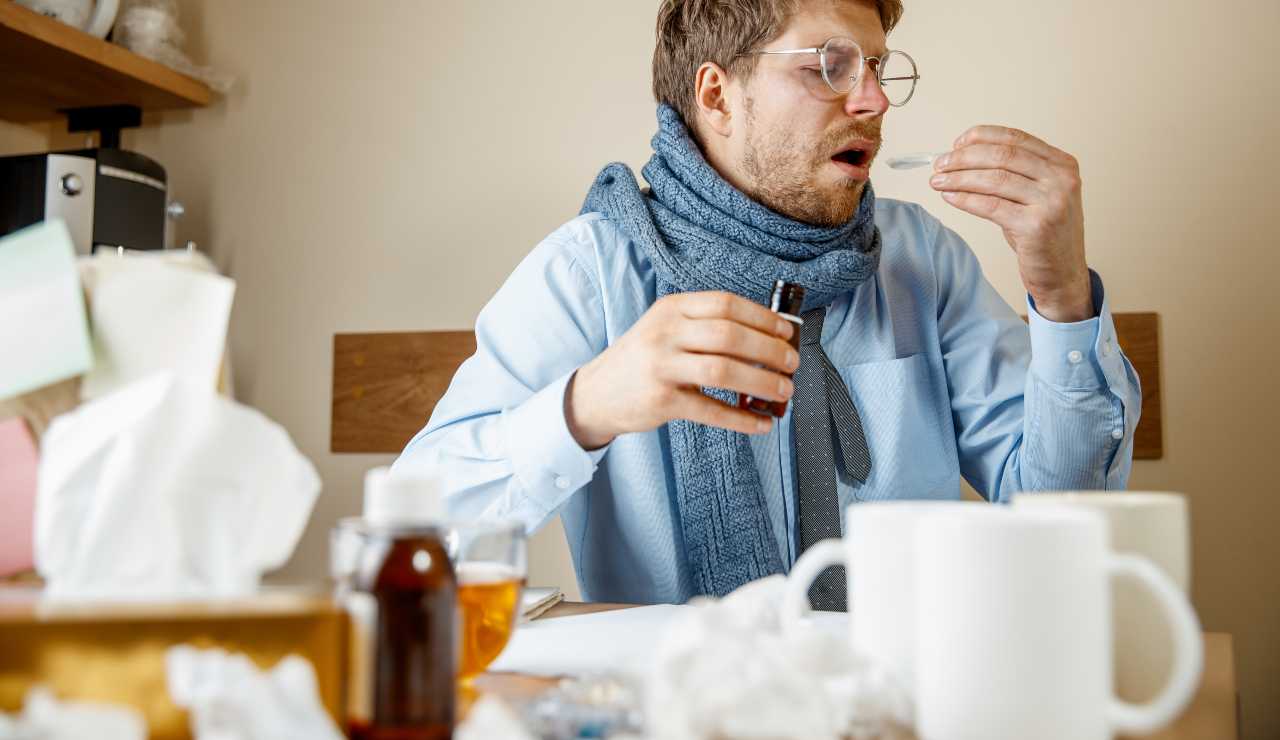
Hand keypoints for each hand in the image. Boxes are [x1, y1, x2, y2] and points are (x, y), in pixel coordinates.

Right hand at [566, 291, 797, 448]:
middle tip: (791, 363)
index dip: (763, 317)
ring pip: (724, 370)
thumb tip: (766, 339)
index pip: (726, 303)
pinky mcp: (661, 401)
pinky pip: (711, 410)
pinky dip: (741, 418)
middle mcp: (665, 333)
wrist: (596, 393)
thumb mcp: (665, 329)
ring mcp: (661, 367)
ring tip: (783, 391)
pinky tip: (760, 423)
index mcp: (672, 309)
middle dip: (769, 350)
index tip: (786, 332)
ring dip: (762, 382)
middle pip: (730, 335)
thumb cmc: (641, 360)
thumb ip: (705, 327)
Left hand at [930, 126, 1093, 321]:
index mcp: (1062, 164)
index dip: (981, 137)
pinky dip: (965, 199)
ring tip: (938, 181)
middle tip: (940, 164)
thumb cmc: (1044, 234)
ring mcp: (1051, 202)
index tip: (957, 143)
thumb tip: (964, 156)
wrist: (1063, 274)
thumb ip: (1014, 173)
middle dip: (964, 157)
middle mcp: (1061, 179)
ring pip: (994, 179)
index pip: (1015, 138)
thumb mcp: (1037, 194)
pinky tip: (950, 197)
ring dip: (959, 178)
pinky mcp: (1035, 227)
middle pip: (1002, 155)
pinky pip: (990, 206)